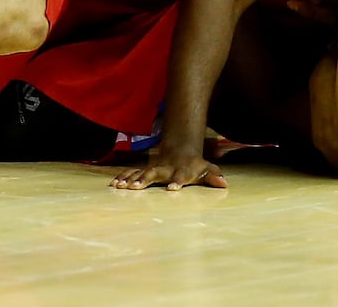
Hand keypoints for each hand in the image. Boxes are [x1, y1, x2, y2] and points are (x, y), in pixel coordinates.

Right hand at [112, 147, 226, 190]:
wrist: (181, 149)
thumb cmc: (195, 165)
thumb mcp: (207, 169)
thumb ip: (214, 176)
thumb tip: (224, 184)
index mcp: (182, 171)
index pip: (180, 177)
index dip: (177, 182)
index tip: (172, 189)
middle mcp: (166, 169)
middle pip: (155, 173)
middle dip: (145, 180)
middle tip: (134, 188)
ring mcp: (154, 168)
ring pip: (141, 172)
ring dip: (130, 179)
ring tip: (119, 187)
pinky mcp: (145, 170)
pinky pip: (132, 173)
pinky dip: (123, 177)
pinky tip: (114, 184)